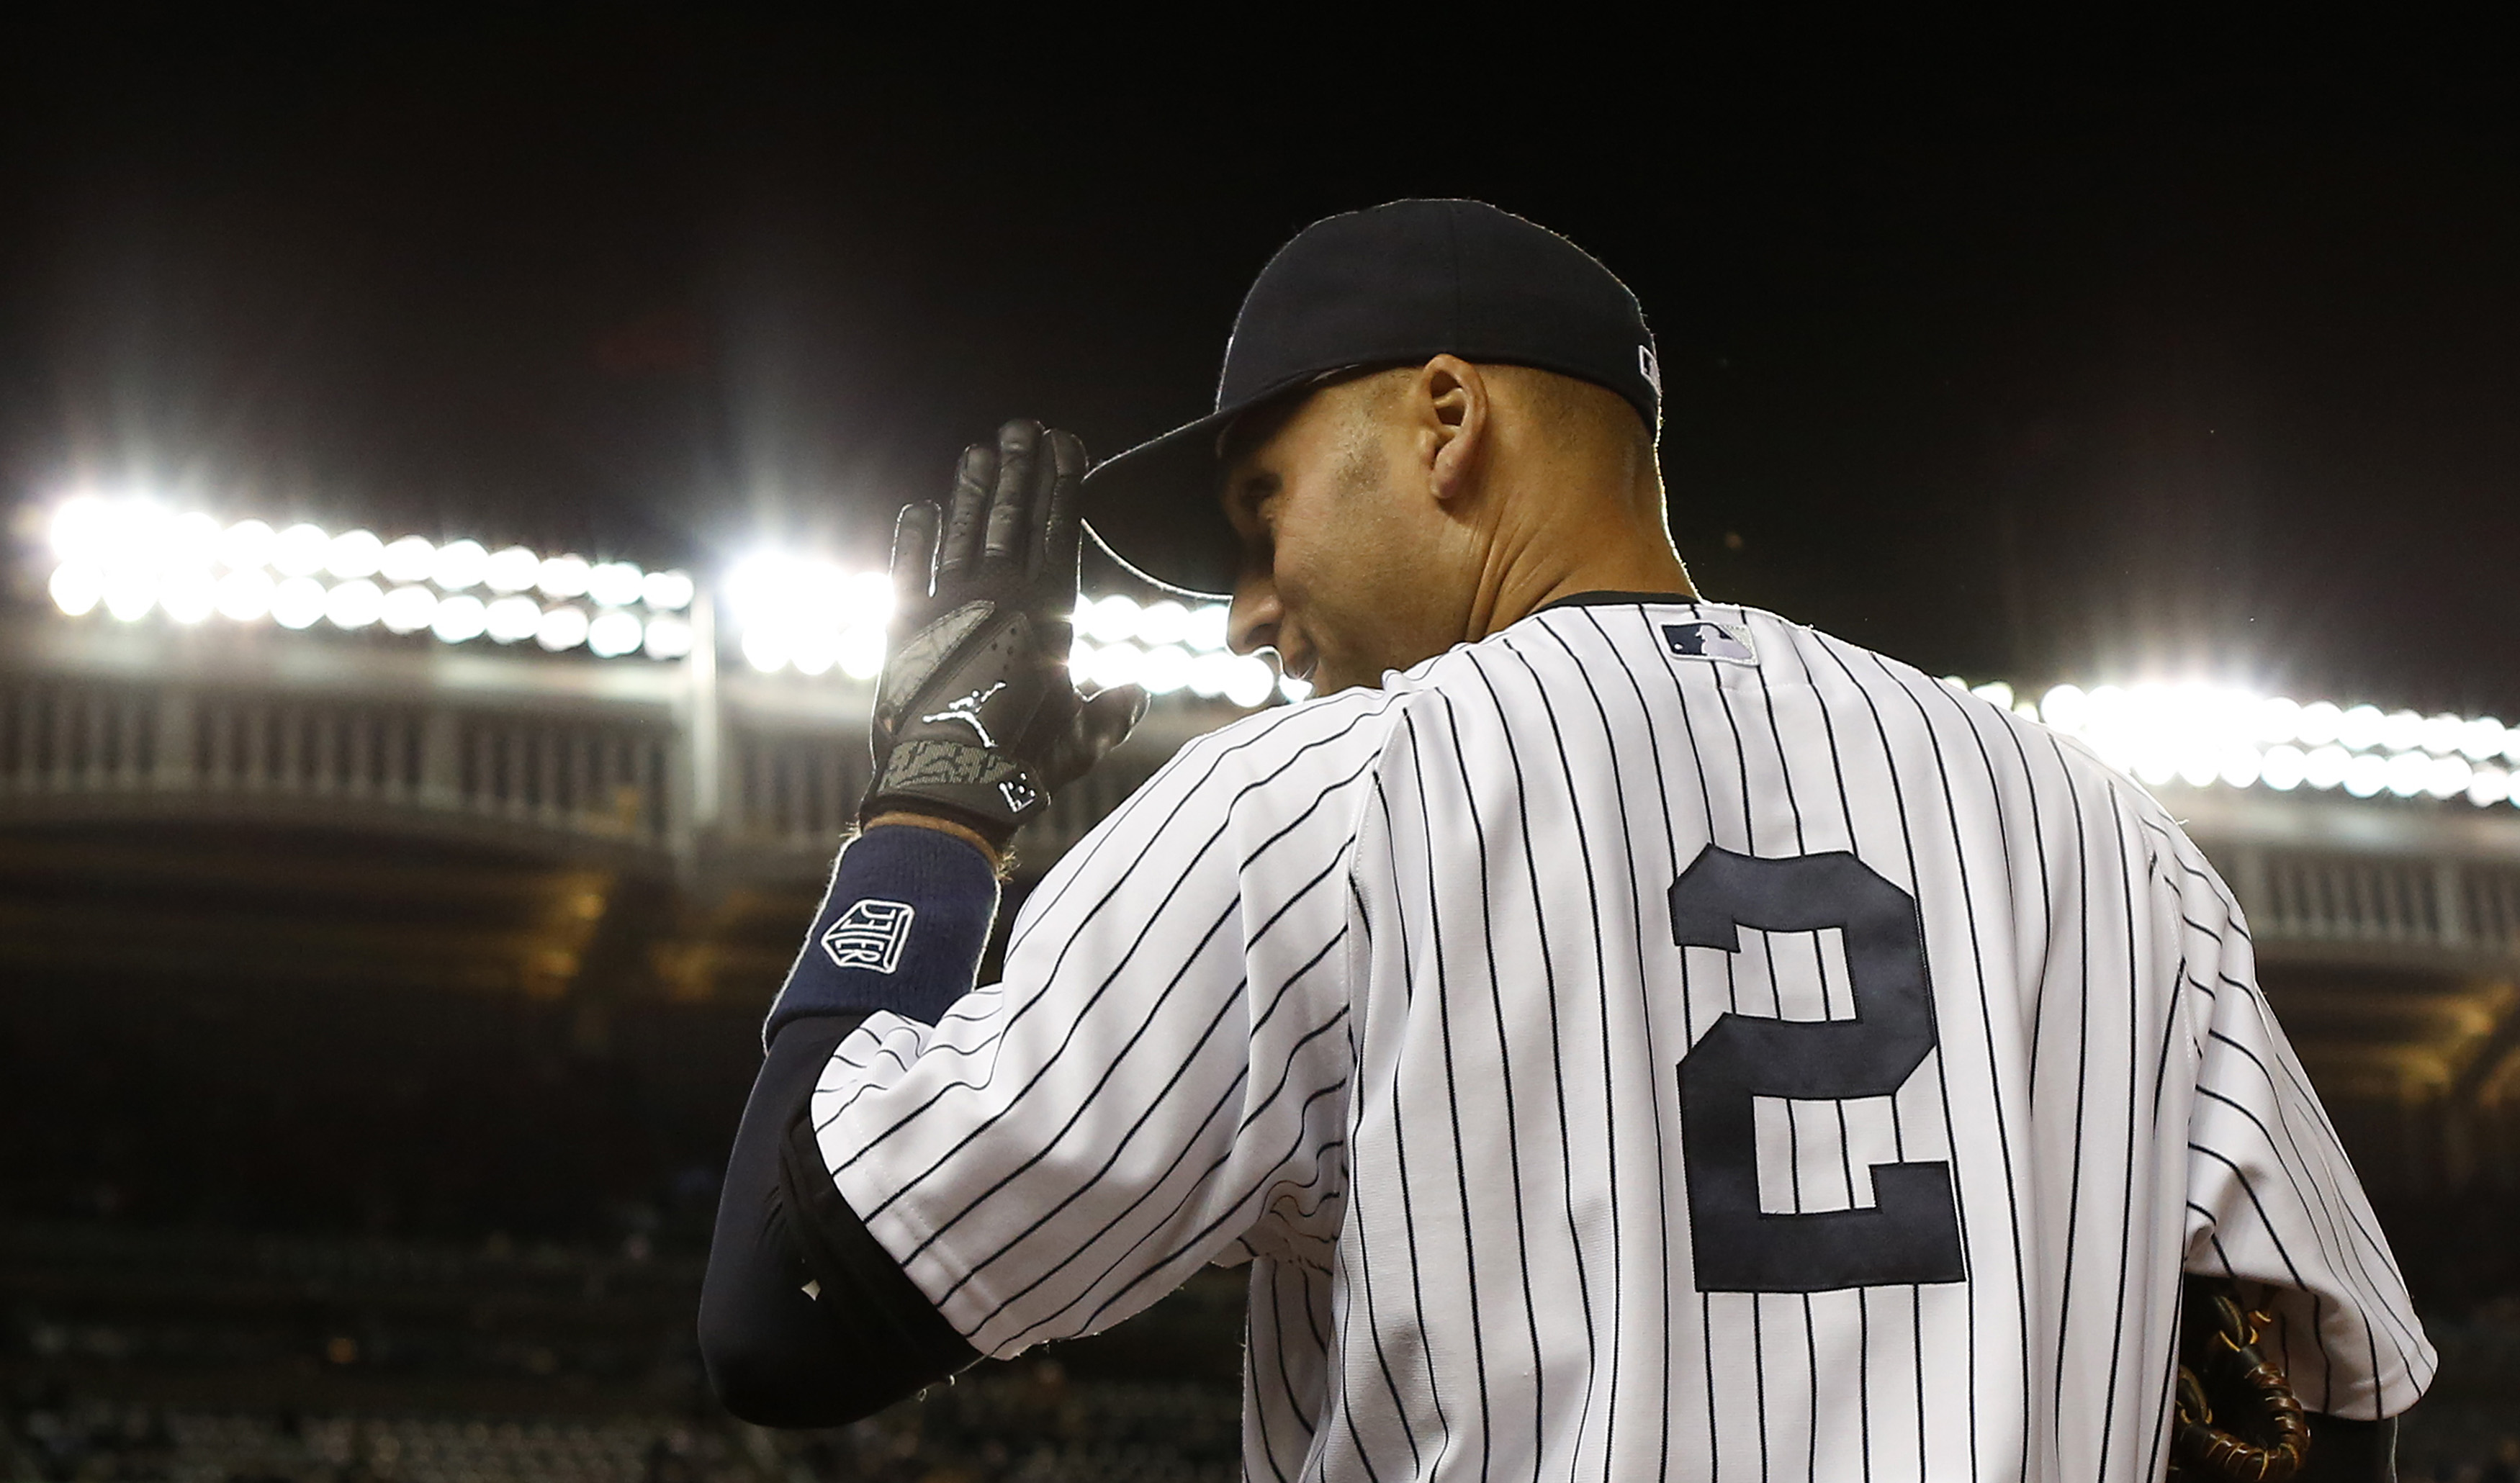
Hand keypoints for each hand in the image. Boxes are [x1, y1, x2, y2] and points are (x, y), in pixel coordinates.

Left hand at [861, 419, 1147, 849]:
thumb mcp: (1083, 737)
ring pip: (963, 530)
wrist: (950, 781)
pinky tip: (917, 507)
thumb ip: (1112, 710)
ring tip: (980, 450)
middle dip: (1019, 468)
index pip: (1058, 527)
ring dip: (972, 489)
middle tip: (1022, 426)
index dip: (1063, 482)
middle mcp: (999, 594)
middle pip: (1012, 515)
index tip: (1066, 443)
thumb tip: (1135, 693)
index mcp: (1048, 611)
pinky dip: (912, 537)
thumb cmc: (1024, 762)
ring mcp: (948, 604)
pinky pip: (908, 568)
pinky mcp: (903, 625)